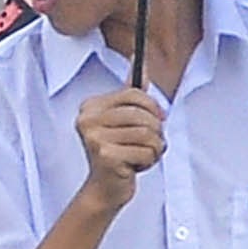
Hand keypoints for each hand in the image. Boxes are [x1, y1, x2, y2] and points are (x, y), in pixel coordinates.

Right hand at [69, 85, 166, 207]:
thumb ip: (130, 93)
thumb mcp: (122, 120)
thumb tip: (137, 59)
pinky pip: (146, 152)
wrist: (104, 189)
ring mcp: (95, 139)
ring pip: (147, 134)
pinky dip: (149, 161)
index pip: (133, 93)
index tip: (159, 118)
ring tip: (141, 156)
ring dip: (154, 148)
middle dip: (155, 131)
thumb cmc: (117, 152)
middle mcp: (88, 120)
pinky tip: (135, 167)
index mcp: (90, 107)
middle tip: (147, 143)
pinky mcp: (105, 157)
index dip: (153, 107)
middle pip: (142, 114)